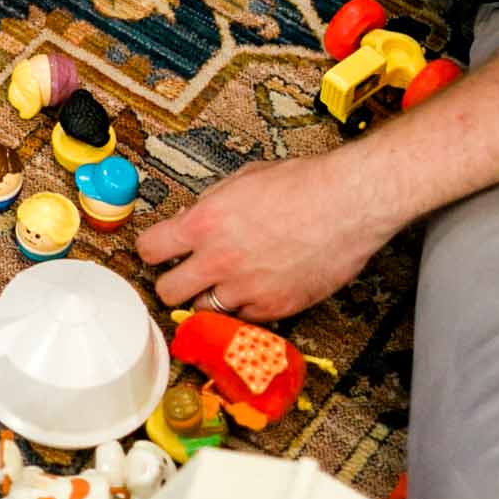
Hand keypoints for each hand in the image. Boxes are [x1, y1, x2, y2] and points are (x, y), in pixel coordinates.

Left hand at [135, 150, 395, 321]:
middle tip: (184, 275)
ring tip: (227, 281)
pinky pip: (243, 318)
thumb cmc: (303, 184)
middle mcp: (219, 260)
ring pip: (204, 310)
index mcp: (205, 223)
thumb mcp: (242, 180)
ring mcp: (246, 288)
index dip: (151, 250)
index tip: (158, 252)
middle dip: (173, 283)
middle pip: (167, 292)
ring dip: (210, 297)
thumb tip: (191, 220)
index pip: (150, 249)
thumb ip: (210, 205)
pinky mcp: (274, 308)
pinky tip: (257, 286)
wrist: (348, 204)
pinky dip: (244, 307)